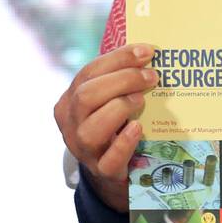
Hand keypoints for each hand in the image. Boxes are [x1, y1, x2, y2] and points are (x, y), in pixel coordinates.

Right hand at [54, 41, 156, 212]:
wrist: (111, 169)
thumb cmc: (114, 125)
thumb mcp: (108, 100)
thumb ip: (118, 81)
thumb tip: (148, 54)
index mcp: (69, 101)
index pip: (88, 73)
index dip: (118, 59)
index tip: (147, 51)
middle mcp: (70, 125)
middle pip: (86, 96)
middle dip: (122, 80)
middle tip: (152, 76)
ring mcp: (83, 150)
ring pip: (91, 129)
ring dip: (120, 108)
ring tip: (142, 101)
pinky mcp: (101, 171)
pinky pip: (109, 159)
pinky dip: (124, 142)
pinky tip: (138, 128)